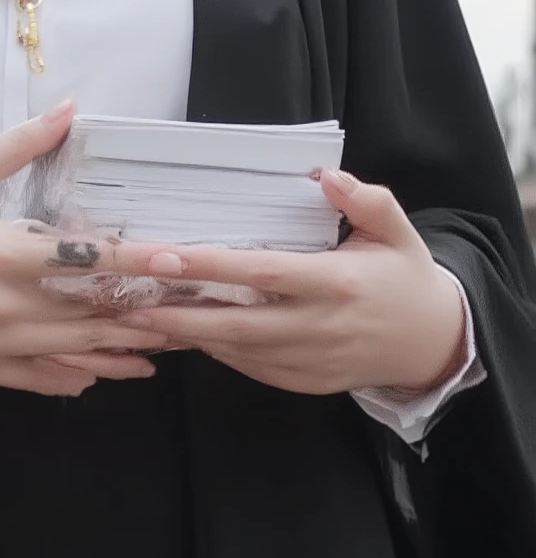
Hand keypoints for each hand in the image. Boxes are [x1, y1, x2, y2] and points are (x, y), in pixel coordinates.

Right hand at [0, 98, 171, 396]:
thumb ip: (19, 145)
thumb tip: (69, 107)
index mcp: (1, 254)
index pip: (84, 261)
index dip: (137, 262)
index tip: (179, 262)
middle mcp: (2, 305)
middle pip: (89, 314)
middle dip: (142, 314)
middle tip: (188, 310)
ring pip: (72, 352)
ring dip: (122, 350)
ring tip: (165, 345)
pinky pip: (39, 379)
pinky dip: (76, 376)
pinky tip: (106, 370)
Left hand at [122, 169, 467, 396]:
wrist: (432, 343)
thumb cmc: (406, 277)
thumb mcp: (397, 231)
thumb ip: (364, 201)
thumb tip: (324, 175)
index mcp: (335, 283)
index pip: (262, 273)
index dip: (210, 266)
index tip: (164, 256)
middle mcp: (317, 326)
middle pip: (235, 324)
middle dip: (177, 314)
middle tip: (126, 302)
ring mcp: (309, 361)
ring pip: (236, 351)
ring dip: (186, 336)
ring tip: (137, 319)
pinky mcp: (304, 382)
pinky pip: (250, 368)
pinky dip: (215, 353)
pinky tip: (181, 334)